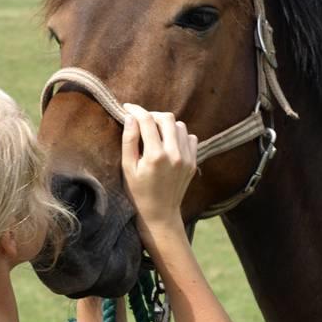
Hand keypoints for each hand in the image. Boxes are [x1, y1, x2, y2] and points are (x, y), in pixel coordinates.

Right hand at [121, 103, 197, 237]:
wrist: (160, 214)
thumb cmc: (138, 192)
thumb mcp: (127, 168)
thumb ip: (129, 141)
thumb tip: (130, 117)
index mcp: (155, 156)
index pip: (147, 121)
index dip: (136, 110)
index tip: (127, 108)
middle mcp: (174, 155)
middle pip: (167, 118)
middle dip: (152, 115)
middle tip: (141, 120)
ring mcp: (187, 158)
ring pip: (180, 126)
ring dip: (166, 125)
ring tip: (154, 132)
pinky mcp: (193, 162)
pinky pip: (190, 138)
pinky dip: (179, 135)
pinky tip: (168, 143)